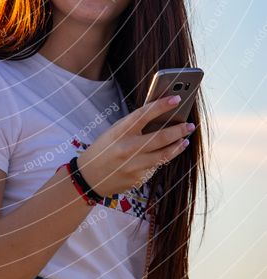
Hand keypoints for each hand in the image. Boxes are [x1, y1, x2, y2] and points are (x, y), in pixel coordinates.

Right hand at [77, 95, 193, 195]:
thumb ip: (134, 126)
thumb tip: (160, 117)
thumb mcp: (114, 132)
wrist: (89, 177)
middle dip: (178, 130)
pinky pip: (155, 167)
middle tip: (189, 125)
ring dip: (177, 146)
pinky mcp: (138, 179)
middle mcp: (127, 148)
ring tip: (184, 140)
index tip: (176, 99)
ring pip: (164, 155)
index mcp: (119, 132)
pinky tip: (167, 153)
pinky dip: (162, 158)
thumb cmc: (103, 149)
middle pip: (160, 137)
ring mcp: (133, 165)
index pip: (144, 114)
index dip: (162, 105)